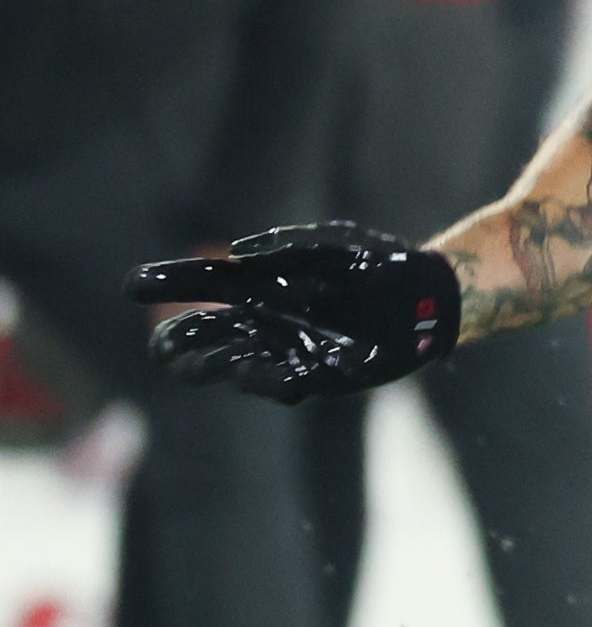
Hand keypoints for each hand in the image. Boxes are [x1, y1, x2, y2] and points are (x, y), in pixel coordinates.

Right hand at [128, 223, 459, 404]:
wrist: (424, 295)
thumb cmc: (373, 262)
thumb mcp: (331, 243)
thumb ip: (287, 245)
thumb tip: (238, 254)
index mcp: (259, 283)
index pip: (200, 284)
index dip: (167, 283)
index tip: (132, 285)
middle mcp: (263, 319)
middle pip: (200, 334)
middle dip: (175, 340)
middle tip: (163, 345)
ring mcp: (286, 348)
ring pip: (227, 365)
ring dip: (209, 367)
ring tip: (197, 364)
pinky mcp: (316, 374)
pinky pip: (278, 384)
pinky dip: (261, 380)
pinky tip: (248, 372)